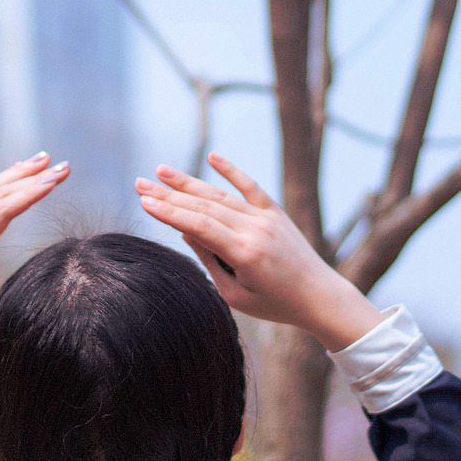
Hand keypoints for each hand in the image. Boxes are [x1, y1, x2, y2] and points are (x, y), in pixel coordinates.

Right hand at [135, 153, 381, 352]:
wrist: (320, 297)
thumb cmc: (275, 304)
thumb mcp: (236, 295)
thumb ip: (211, 261)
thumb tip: (187, 231)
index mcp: (245, 253)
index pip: (198, 225)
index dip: (169, 213)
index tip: (144, 202)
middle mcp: (256, 229)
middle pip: (204, 206)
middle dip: (169, 194)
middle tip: (140, 183)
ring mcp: (267, 218)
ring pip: (221, 195)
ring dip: (189, 182)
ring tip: (162, 171)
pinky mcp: (276, 213)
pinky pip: (251, 186)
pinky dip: (232, 170)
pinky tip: (213, 155)